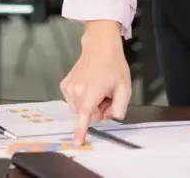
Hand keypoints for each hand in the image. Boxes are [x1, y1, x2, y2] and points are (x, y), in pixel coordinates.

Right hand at [60, 21, 131, 145]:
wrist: (99, 47)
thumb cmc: (113, 65)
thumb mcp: (125, 88)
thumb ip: (120, 108)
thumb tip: (110, 117)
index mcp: (91, 93)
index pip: (85, 116)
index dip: (81, 131)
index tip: (77, 142)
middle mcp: (76, 91)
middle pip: (89, 115)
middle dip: (99, 110)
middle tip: (107, 95)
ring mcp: (68, 88)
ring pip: (81, 109)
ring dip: (91, 104)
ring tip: (99, 88)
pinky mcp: (64, 86)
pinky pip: (74, 102)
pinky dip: (83, 98)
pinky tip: (89, 86)